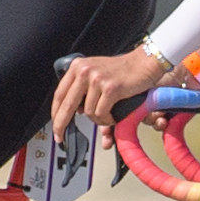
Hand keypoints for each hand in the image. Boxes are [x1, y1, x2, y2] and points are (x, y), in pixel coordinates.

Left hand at [51, 45, 170, 132]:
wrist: (144, 63)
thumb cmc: (122, 70)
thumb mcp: (96, 73)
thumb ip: (83, 88)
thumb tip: (74, 112)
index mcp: (78, 67)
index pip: (60, 93)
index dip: (55, 112)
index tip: (55, 125)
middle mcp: (84, 71)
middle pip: (67, 105)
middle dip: (61, 124)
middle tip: (59, 137)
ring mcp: (97, 79)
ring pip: (87, 112)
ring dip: (98, 119)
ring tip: (107, 114)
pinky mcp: (110, 88)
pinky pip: (101, 113)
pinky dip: (107, 119)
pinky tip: (113, 115)